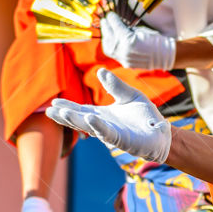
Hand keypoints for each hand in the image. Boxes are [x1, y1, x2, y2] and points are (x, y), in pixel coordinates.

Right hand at [47, 69, 171, 164]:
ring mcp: (112, 134)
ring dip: (76, 120)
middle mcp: (104, 125)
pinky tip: (90, 119)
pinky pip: (108, 133)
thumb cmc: (145, 116)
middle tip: (50, 110)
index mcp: (103, 115)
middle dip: (65, 115)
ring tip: (62, 113)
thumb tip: (100, 70)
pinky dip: (98, 126)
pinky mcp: (123, 140)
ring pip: (90, 127)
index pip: (82, 110)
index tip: (54, 102)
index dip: (68, 107)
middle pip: (80, 120)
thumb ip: (115, 86)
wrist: (162, 132)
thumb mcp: (130, 95)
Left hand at [100, 13, 176, 71]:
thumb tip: (116, 22)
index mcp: (129, 40)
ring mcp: (124, 59)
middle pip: (109, 36)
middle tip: (106, 20)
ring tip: (108, 30)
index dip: (112, 18)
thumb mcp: (140, 30)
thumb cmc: (155, 39)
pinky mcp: (125, 63)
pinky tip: (113, 40)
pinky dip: (111, 46)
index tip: (111, 14)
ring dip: (106, 37)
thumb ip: (126, 27)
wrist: (164, 55)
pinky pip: (113, 54)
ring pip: (108, 47)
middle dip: (106, 27)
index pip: (115, 26)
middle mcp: (124, 51)